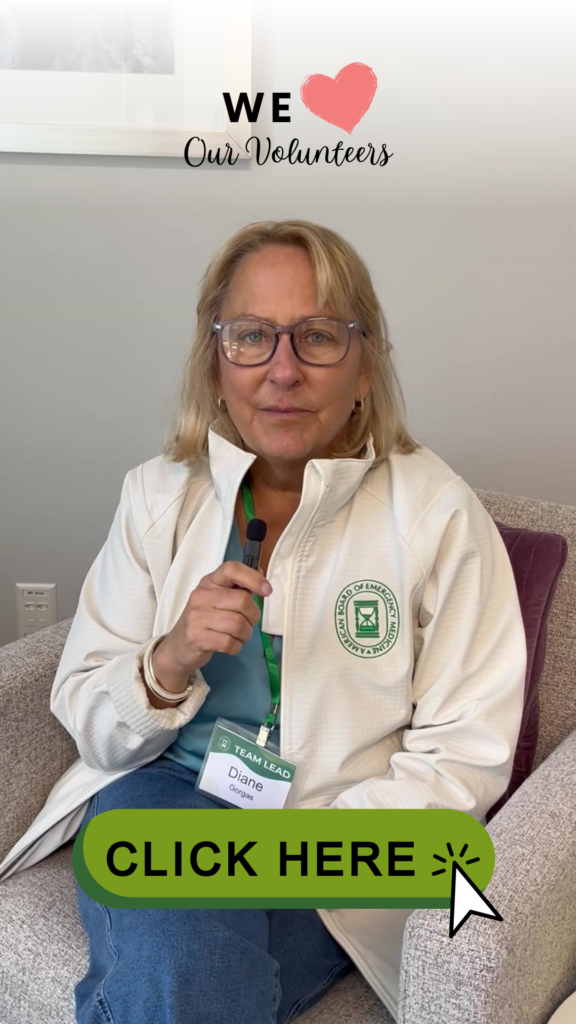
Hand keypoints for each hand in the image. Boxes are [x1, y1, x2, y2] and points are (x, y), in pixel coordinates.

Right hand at [151, 561, 272, 692]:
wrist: (178, 646)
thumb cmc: (204, 620)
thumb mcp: (217, 599)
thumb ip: (239, 588)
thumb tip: (262, 577)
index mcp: (209, 582)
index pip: (231, 569)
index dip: (253, 578)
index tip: (267, 590)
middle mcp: (201, 596)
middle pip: (242, 601)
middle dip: (253, 616)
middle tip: (247, 622)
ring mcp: (197, 617)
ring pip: (238, 624)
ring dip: (245, 634)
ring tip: (238, 636)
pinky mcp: (196, 637)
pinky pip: (229, 643)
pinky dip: (236, 647)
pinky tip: (230, 645)